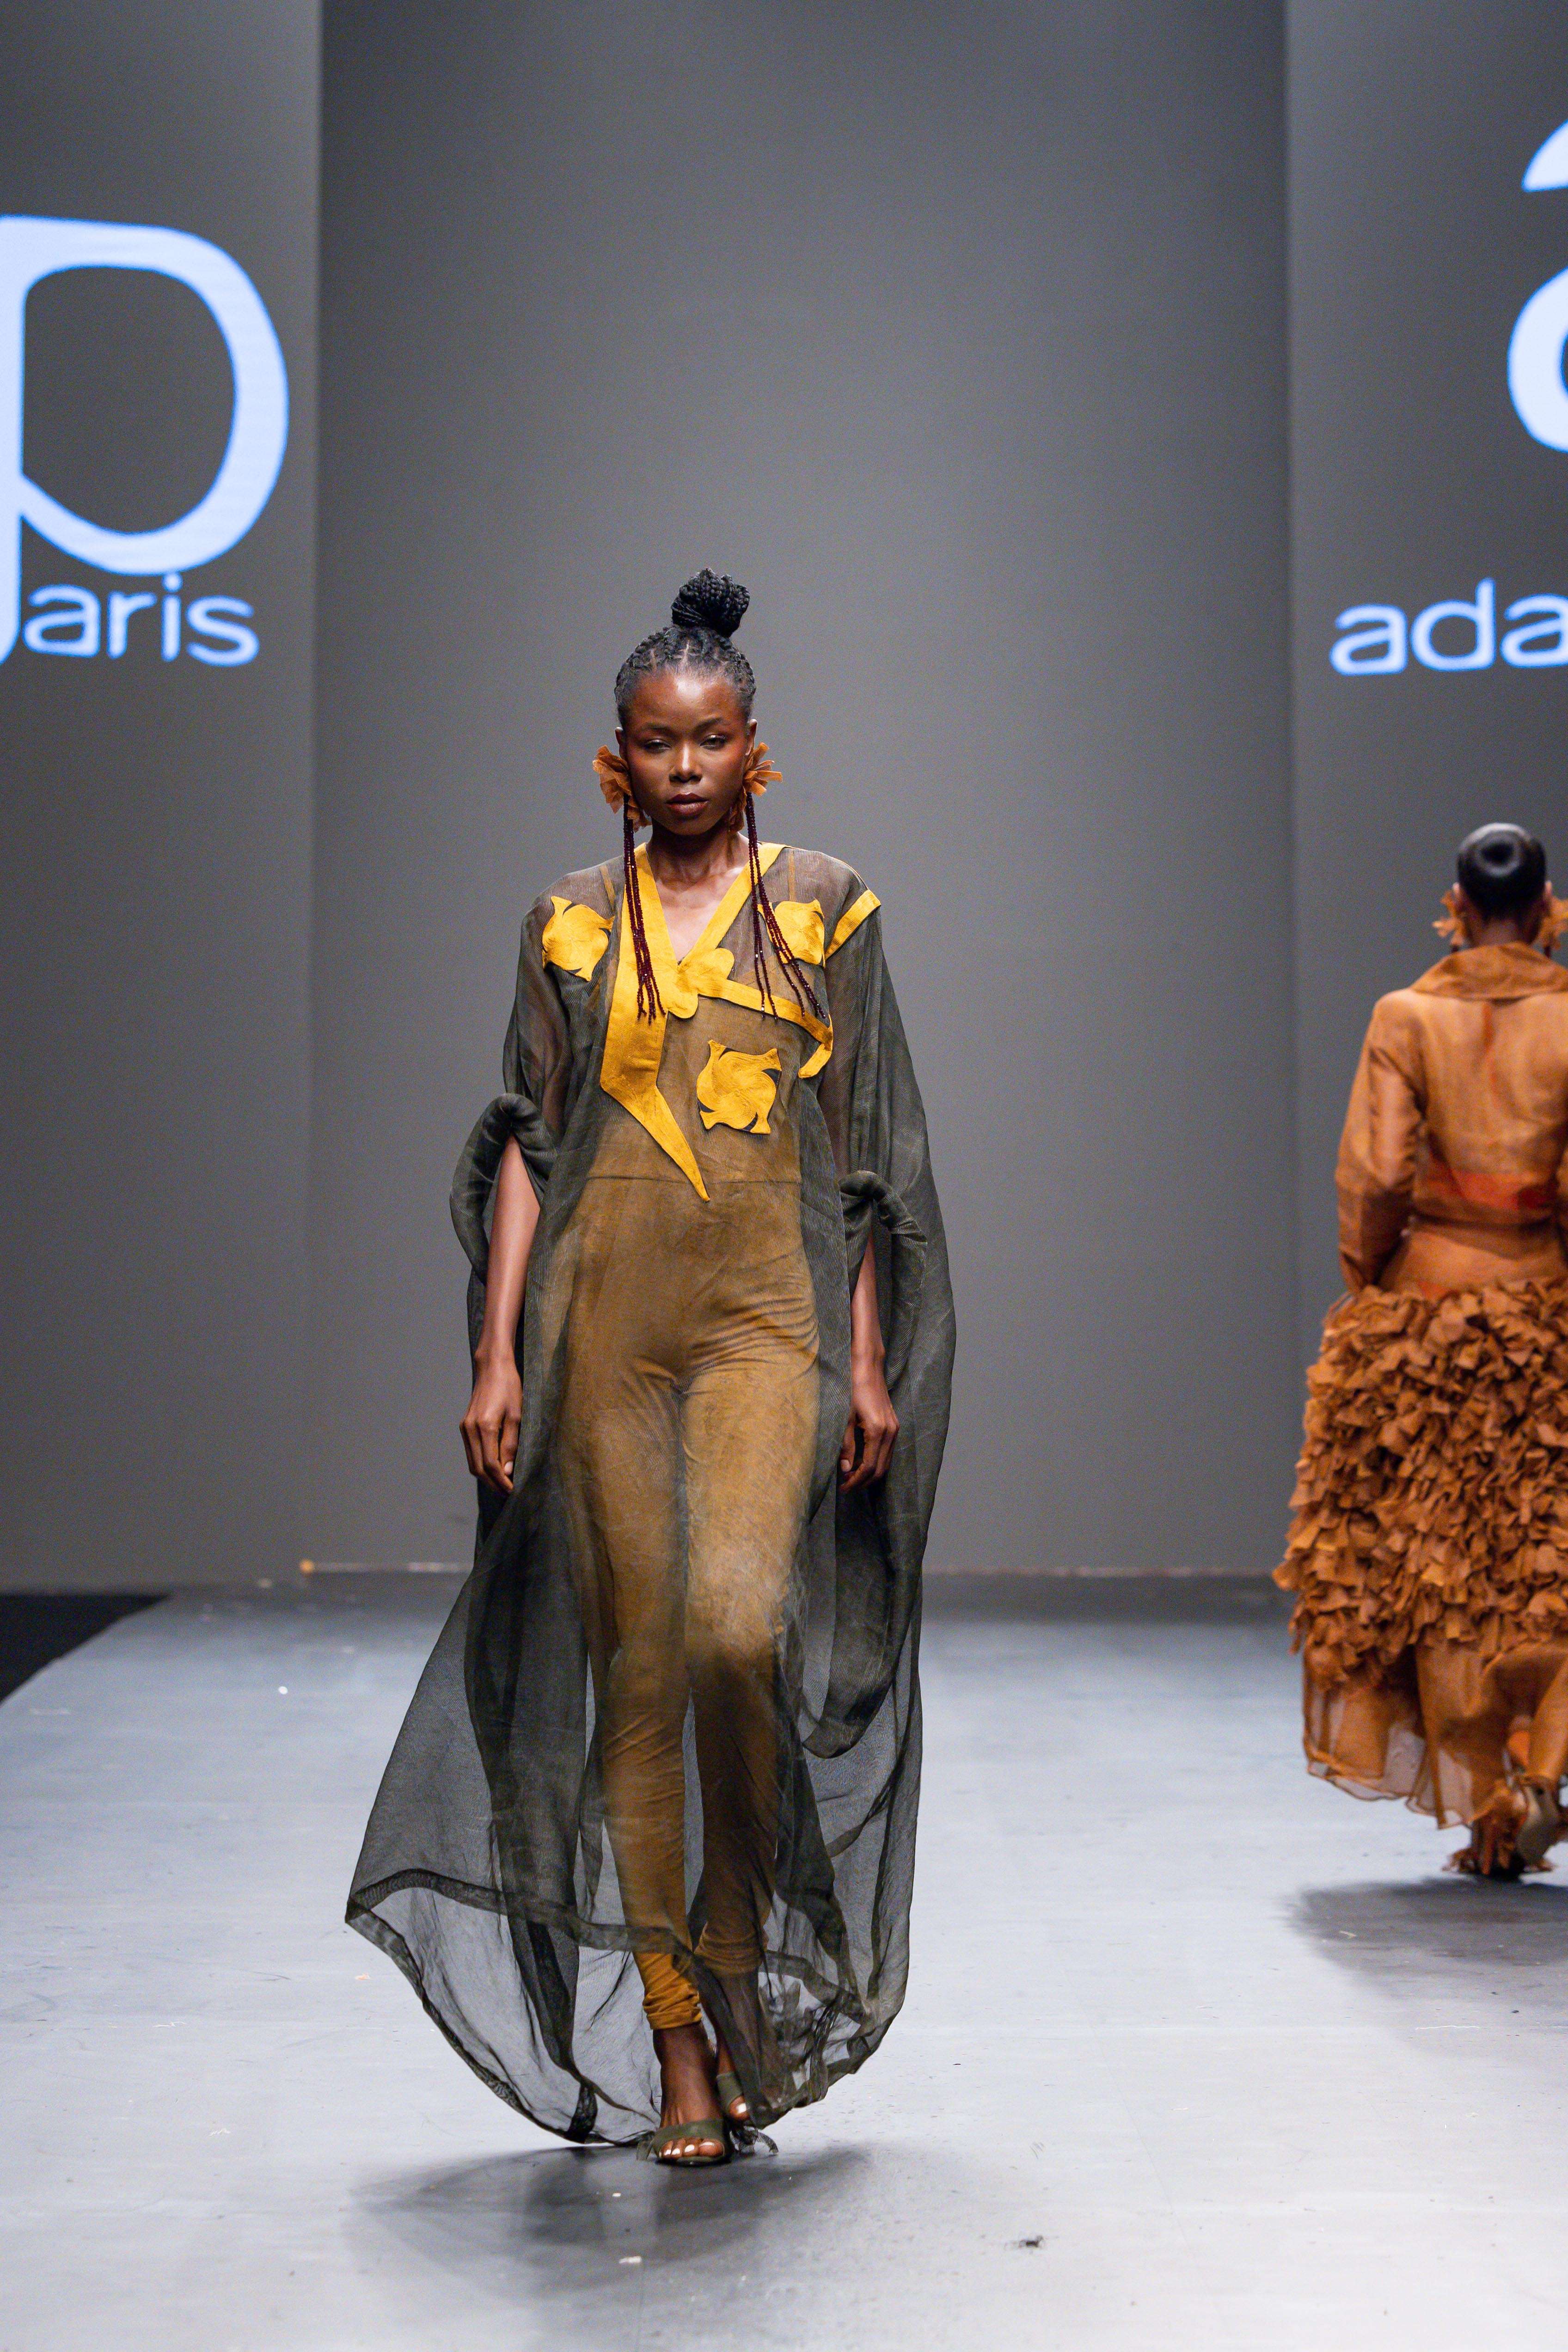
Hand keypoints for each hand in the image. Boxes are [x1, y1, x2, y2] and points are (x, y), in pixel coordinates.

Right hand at [461, 1350, 522, 1493]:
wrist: (492, 1368)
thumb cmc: (509, 1388)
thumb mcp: (517, 1415)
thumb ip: (511, 1444)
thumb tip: (508, 1470)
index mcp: (484, 1426)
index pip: (490, 1464)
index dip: (501, 1481)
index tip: (513, 1490)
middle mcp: (470, 1429)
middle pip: (477, 1468)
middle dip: (492, 1484)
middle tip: (508, 1493)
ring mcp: (464, 1428)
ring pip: (472, 1463)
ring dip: (486, 1477)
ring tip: (502, 1485)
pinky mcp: (464, 1426)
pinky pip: (471, 1453)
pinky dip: (480, 1465)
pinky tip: (494, 1469)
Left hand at [840, 1352, 897, 1489]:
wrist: (868, 1369)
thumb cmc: (852, 1390)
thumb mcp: (844, 1419)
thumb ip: (846, 1446)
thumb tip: (846, 1470)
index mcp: (878, 1431)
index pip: (870, 1467)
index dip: (856, 1481)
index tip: (843, 1487)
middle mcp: (891, 1433)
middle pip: (881, 1469)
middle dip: (863, 1481)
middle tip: (846, 1485)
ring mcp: (895, 1429)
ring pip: (886, 1462)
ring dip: (870, 1473)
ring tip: (852, 1476)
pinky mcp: (894, 1426)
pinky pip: (887, 1452)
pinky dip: (876, 1462)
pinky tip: (862, 1462)